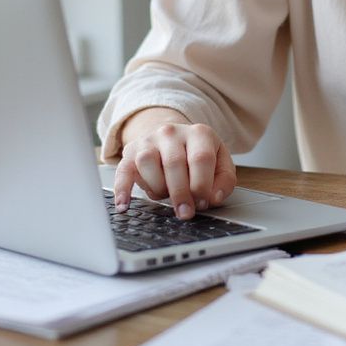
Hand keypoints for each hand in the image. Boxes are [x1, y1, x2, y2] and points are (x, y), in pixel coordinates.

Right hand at [113, 108, 236, 218]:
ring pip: (147, 162)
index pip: (201, 158)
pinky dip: (122, 189)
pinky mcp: (130, 152)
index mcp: (199, 133)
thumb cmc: (197, 155)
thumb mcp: (220, 162)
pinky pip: (122, 170)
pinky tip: (124, 206)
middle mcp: (172, 132)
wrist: (172, 137)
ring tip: (165, 196)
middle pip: (174, 163)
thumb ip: (224, 180)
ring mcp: (149, 140)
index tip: (202, 203)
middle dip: (180, 193)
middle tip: (185, 213)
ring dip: (157, 187)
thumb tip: (215, 198)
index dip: (202, 185)